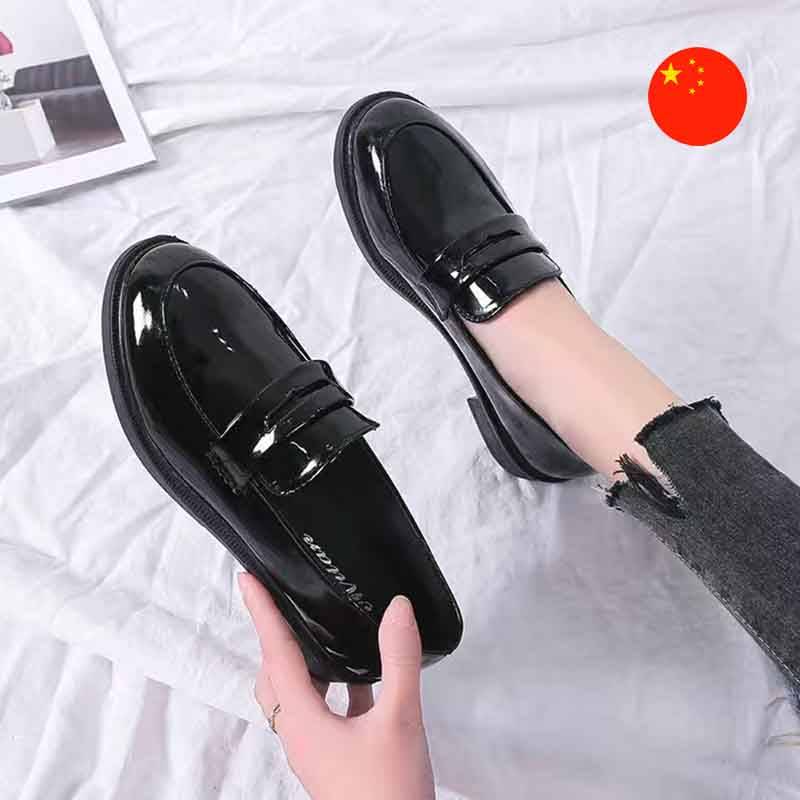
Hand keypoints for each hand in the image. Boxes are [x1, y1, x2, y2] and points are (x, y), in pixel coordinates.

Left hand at [239, 573, 434, 799]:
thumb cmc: (388, 791)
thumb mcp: (400, 720)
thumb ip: (399, 661)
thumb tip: (397, 608)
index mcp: (302, 721)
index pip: (275, 654)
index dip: (261, 612)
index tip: (246, 579)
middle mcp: (299, 733)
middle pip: (273, 675)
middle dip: (274, 636)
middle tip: (282, 603)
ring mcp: (315, 747)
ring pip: (295, 694)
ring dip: (302, 661)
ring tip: (320, 634)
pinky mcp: (335, 756)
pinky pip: (322, 710)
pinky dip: (333, 686)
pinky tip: (364, 679)